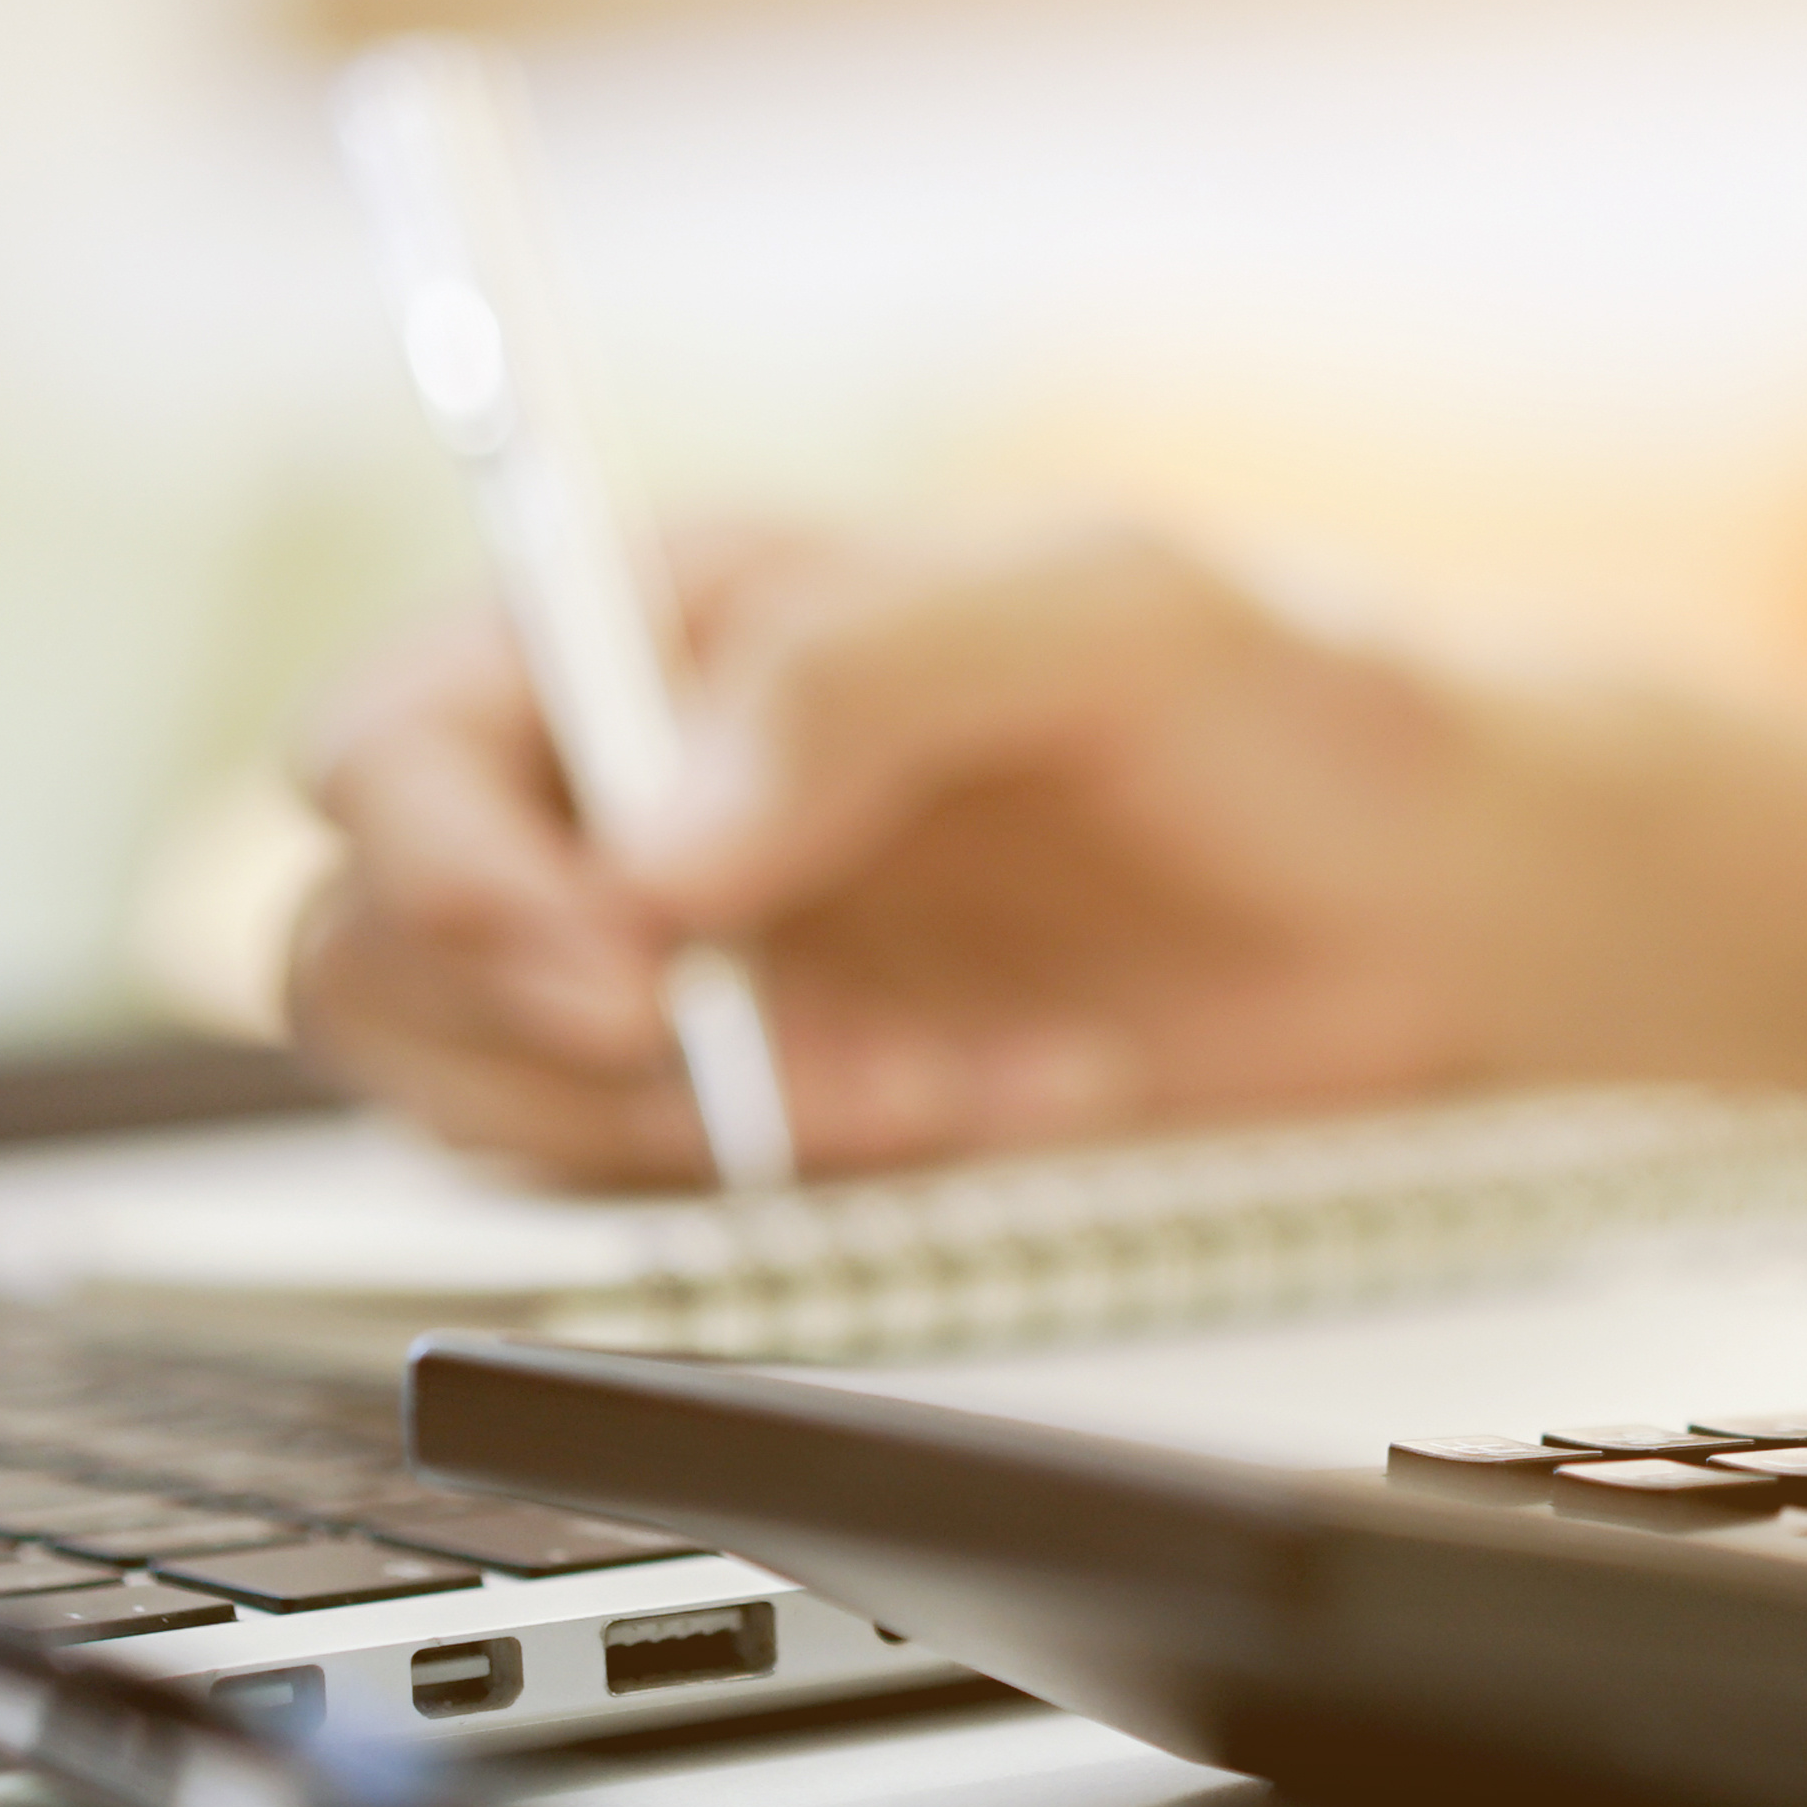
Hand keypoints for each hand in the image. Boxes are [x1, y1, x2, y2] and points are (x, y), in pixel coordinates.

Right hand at [293, 521, 1579, 1182]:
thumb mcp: (1112, 618)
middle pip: (372, 944)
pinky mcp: (775, 1109)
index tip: (620, 954)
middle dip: (542, 1034)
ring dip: (703, 1119)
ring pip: (493, 1094)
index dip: (444, 863)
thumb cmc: (1284, 710)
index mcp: (660, 623)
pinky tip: (1010, 1091)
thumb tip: (661, 837)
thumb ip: (873, 674)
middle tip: (752, 1058)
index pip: (392, 739)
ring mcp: (688, 967)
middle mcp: (629, 795)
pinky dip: (835, 1173)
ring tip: (940, 1069)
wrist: (1434, 904)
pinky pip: (684, 1188)